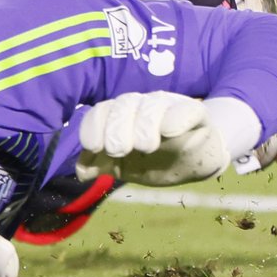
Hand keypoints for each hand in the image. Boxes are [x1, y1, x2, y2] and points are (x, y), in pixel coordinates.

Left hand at [76, 92, 228, 185]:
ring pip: (153, 104)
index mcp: (121, 114)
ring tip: (145, 146)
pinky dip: (177, 118)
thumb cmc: (155, 159)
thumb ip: (101, 164)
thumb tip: (81, 172)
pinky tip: (169, 131)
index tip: (94, 147)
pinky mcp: (196, 114)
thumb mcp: (124, 165)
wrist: (194, 161)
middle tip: (118, 150)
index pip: (101, 110)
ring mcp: (170, 106)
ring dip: (144, 125)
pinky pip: (186, 110)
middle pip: (124, 104)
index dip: (93, 127)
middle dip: (116, 128)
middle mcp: (142, 105)